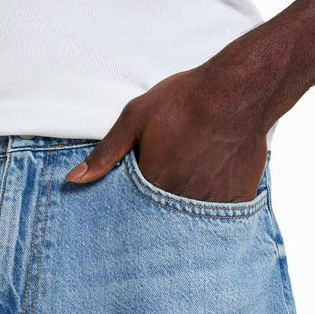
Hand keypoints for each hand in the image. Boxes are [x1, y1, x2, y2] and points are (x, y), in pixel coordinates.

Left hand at [66, 38, 275, 202]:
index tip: (129, 211)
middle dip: (157, 215)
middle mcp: (182, 201)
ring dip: (183, 215)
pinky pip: (218, 219)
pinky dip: (211, 211)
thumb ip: (105, 153)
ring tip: (185, 191)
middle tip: (163, 190)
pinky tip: (209, 191)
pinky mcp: (236, 202)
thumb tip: (73, 180)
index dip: (131, 213)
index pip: (134, 217)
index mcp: (154, 186)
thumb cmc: (186, 100)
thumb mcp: (136, 118)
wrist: (241, 90)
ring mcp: (211, 205)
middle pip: (162, 223)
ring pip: (189, 223)